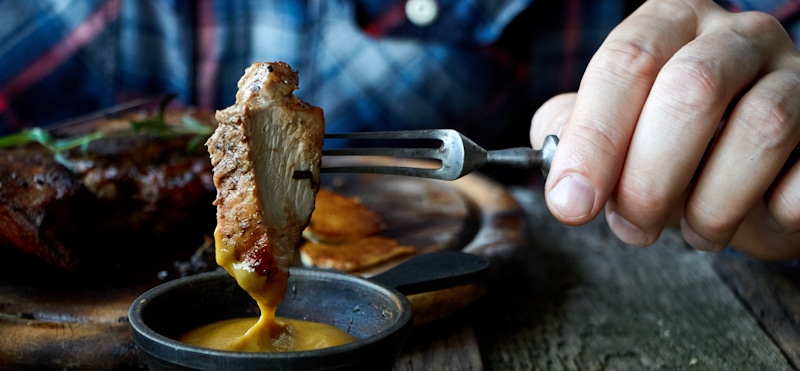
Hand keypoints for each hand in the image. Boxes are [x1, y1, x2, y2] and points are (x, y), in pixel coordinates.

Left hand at [529, 0, 799, 259]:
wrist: (754, 168)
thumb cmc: (673, 144)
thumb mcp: (615, 126)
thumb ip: (575, 133)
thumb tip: (563, 174)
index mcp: (671, 22)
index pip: (626, 62)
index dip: (593, 139)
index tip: (572, 202)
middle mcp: (737, 35)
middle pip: (691, 89)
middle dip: (649, 177)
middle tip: (632, 226)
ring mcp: (796, 76)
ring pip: (760, 128)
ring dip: (712, 202)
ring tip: (693, 230)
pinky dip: (770, 213)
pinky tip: (749, 216)